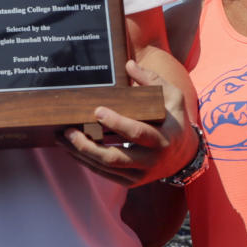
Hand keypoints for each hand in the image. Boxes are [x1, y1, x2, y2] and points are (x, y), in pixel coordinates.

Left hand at [60, 60, 193, 185]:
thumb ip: (152, 80)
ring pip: (105, 168)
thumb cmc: (174, 120)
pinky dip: (86, 162)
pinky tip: (71, 150)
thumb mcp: (172, 97)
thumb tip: (129, 64)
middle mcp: (151, 161)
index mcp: (162, 139)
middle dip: (88, 145)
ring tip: (62, 138)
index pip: (136, 133)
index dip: (116, 123)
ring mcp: (140, 175)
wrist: (184, 155)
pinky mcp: (131, 182)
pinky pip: (104, 174)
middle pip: (114, 158)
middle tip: (69, 130)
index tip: (97, 111)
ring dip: (80, 154)